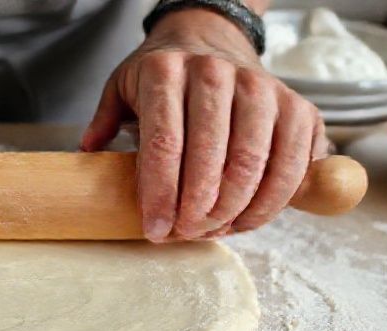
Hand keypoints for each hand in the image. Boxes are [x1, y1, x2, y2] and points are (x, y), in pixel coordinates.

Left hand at [81, 9, 328, 241]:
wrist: (212, 40)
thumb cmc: (164, 76)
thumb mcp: (122, 87)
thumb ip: (104, 121)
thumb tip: (89, 152)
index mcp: (166, 72)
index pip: (164, 143)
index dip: (160, 195)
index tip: (155, 230)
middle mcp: (217, 74)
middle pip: (212, 158)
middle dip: (197, 210)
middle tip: (184, 235)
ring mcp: (263, 88)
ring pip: (254, 164)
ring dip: (234, 211)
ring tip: (212, 231)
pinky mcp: (298, 107)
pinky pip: (292, 165)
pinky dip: (271, 202)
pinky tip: (245, 219)